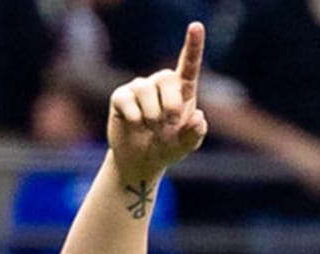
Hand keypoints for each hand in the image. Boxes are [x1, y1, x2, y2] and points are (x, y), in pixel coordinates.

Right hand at [107, 22, 208, 182]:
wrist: (142, 161)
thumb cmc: (167, 147)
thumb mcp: (186, 145)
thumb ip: (195, 133)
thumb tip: (198, 116)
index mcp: (182, 91)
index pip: (189, 65)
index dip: (193, 46)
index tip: (197, 27)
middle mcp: (160, 84)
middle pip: (167, 78)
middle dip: (172, 106)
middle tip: (170, 124)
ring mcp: (139, 88)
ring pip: (146, 91)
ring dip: (153, 117)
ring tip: (152, 129)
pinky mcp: (121, 96)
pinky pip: (129, 102)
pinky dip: (136, 120)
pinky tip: (136, 126)